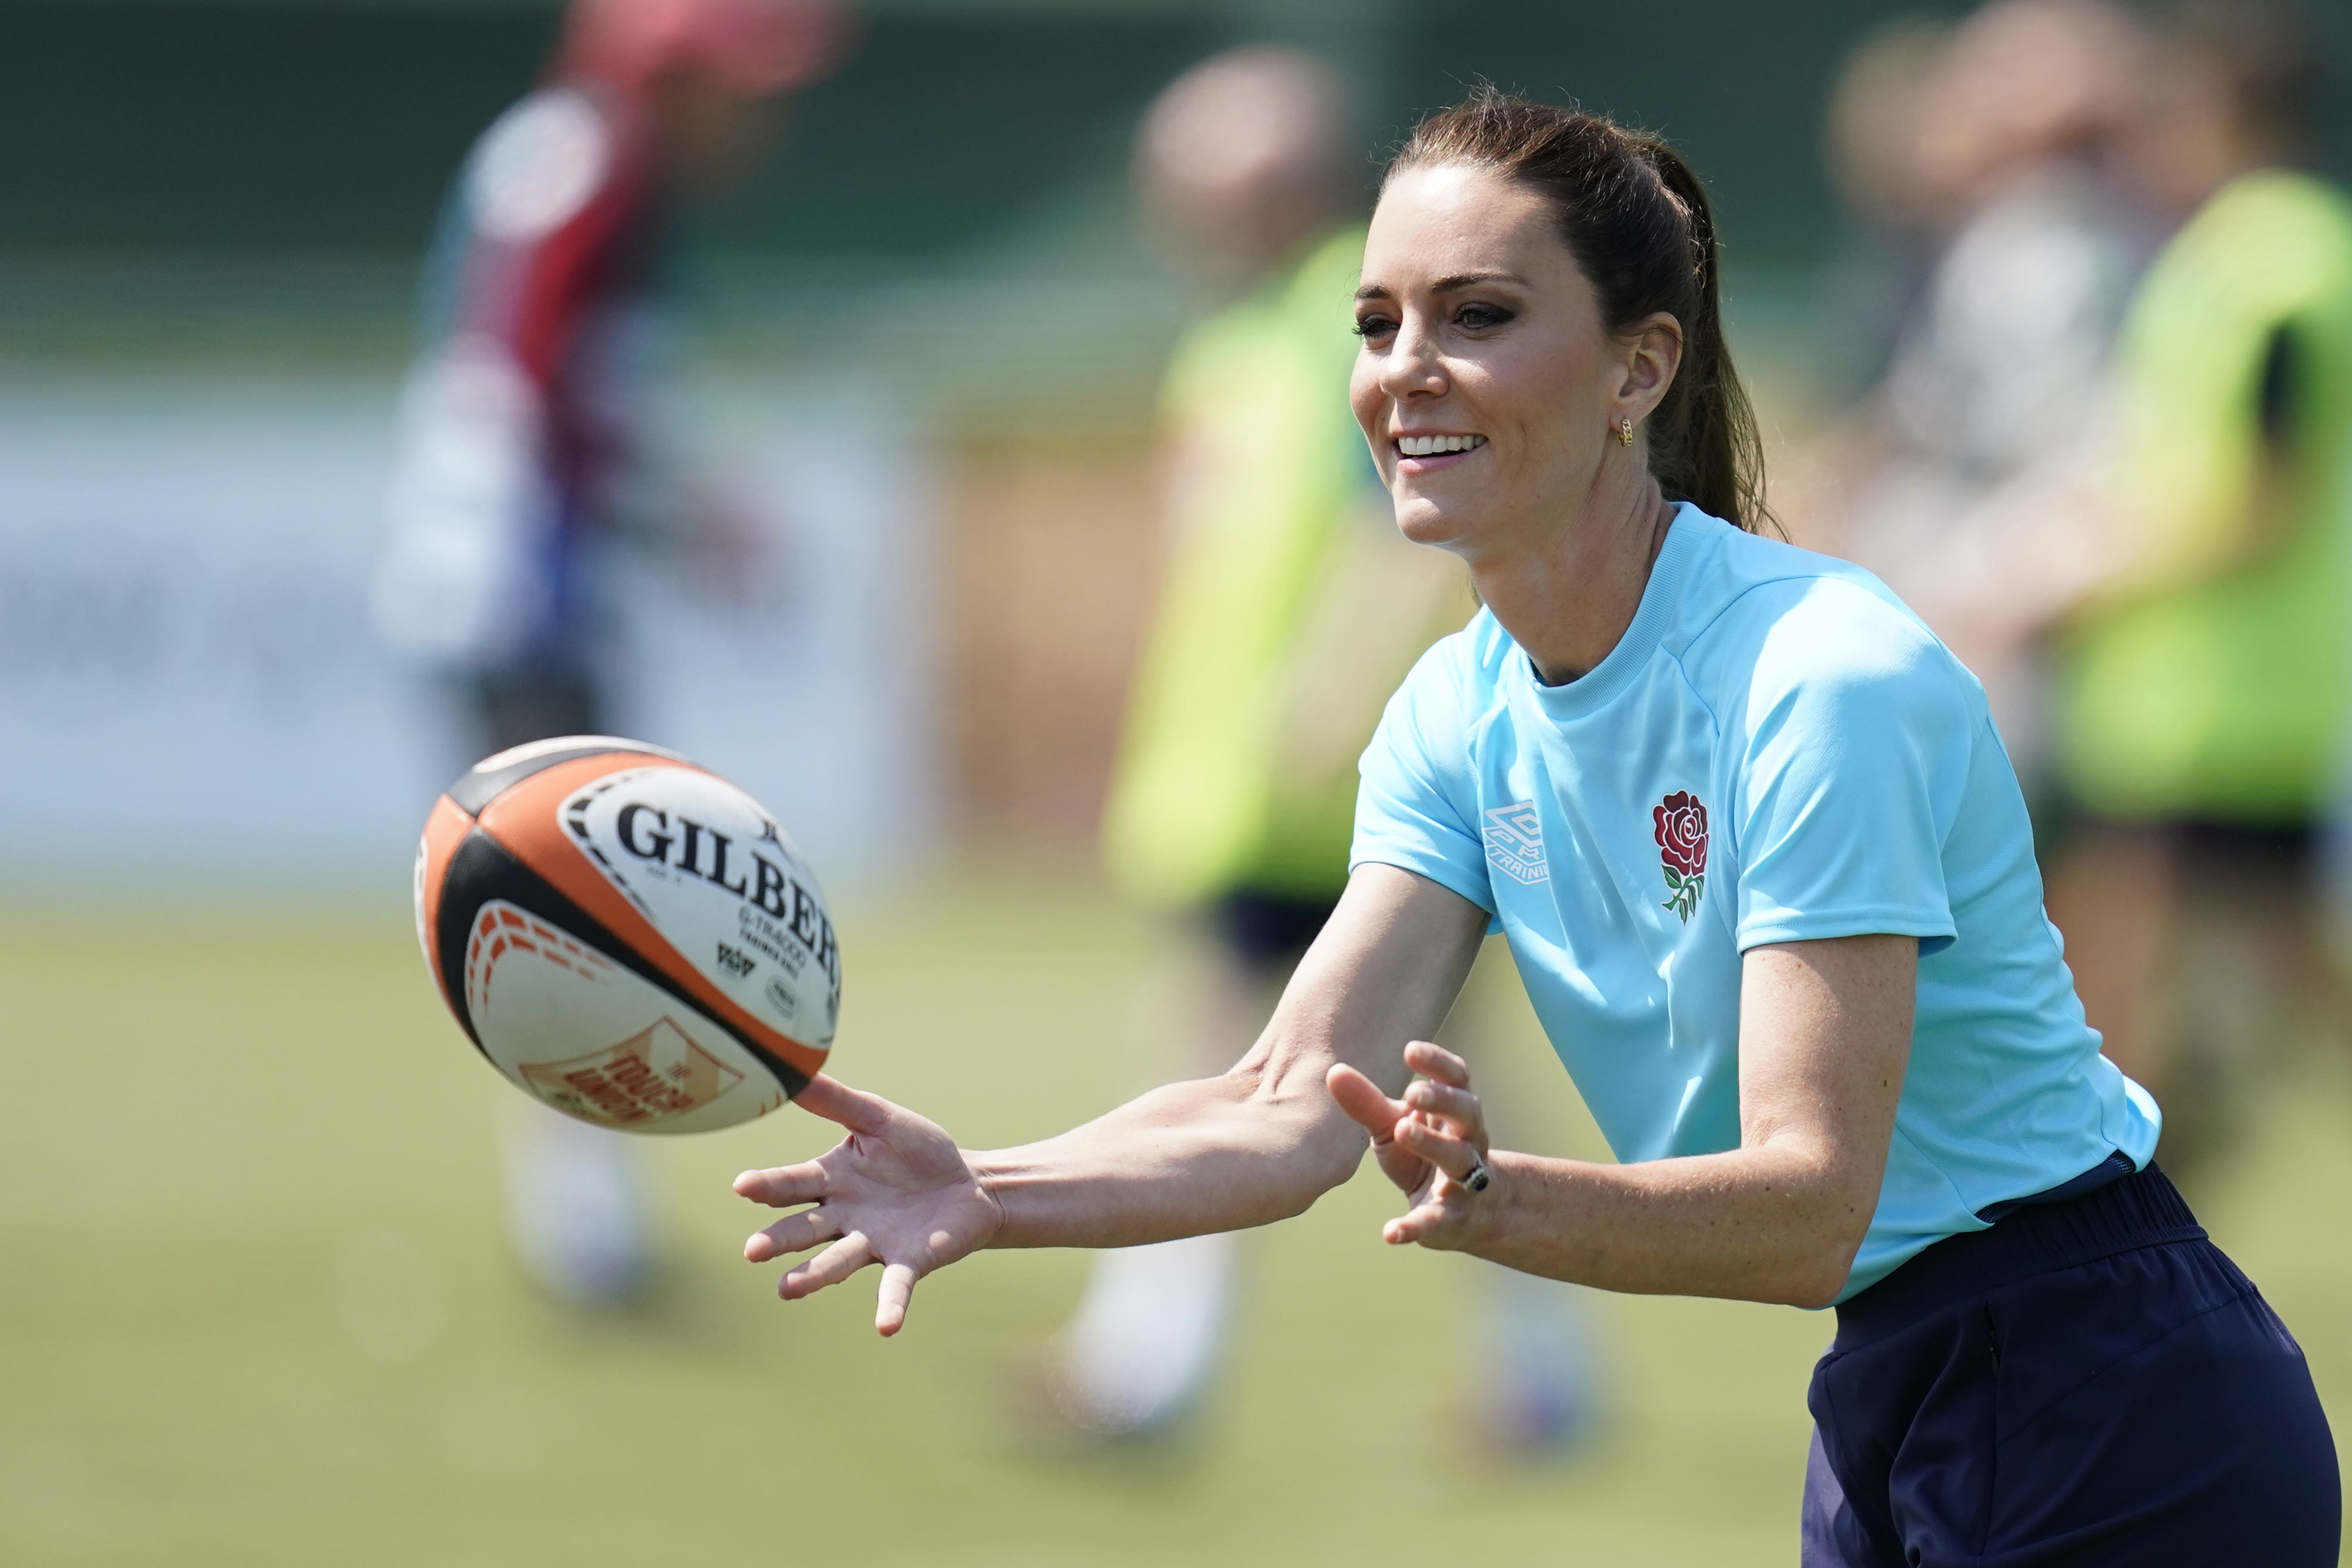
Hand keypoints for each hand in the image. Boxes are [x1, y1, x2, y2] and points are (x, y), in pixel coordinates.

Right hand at [734, 1075, 1002, 1335]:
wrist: (968, 1184)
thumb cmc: (917, 1151)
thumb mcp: (878, 1118)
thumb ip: (838, 1101)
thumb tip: (794, 1070)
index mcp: (831, 1180)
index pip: (792, 1183)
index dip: (768, 1185)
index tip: (742, 1186)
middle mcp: (843, 1217)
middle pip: (804, 1228)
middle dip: (779, 1240)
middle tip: (753, 1251)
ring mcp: (873, 1243)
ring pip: (836, 1260)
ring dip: (814, 1275)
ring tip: (787, 1290)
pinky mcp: (908, 1262)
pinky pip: (895, 1286)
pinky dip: (890, 1306)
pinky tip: (886, 1327)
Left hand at [1326, 1040, 1493, 1251]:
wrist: (1466, 1214)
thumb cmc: (1423, 1155)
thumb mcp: (1394, 1127)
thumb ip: (1368, 1103)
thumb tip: (1333, 1071)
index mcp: (1455, 1113)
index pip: (1458, 1079)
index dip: (1439, 1063)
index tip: (1410, 1051)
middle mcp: (1469, 1141)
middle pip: (1468, 1113)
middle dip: (1443, 1100)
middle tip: (1412, 1092)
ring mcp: (1466, 1182)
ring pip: (1460, 1160)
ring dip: (1433, 1144)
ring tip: (1402, 1130)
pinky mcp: (1452, 1220)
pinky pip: (1437, 1222)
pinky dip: (1415, 1227)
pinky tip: (1390, 1233)